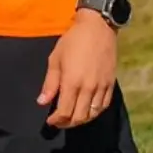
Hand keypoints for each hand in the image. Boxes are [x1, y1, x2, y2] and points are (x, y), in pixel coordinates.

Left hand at [38, 11, 117, 127]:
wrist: (97, 28)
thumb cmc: (72, 41)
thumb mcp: (55, 59)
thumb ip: (49, 83)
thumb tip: (42, 102)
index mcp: (72, 82)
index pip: (65, 111)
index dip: (56, 120)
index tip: (49, 121)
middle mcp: (88, 88)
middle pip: (79, 117)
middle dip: (67, 123)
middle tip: (59, 122)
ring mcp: (102, 87)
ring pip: (93, 114)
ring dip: (81, 120)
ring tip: (71, 118)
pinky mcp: (111, 84)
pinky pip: (104, 105)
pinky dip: (95, 112)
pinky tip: (87, 111)